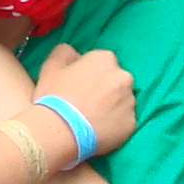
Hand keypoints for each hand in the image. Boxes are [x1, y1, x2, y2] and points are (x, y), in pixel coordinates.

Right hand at [31, 42, 136, 156]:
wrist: (60, 131)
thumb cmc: (54, 95)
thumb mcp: (51, 66)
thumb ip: (65, 52)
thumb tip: (75, 54)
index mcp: (105, 59)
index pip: (101, 61)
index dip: (89, 73)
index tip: (79, 84)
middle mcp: (123, 77)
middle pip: (115, 80)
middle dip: (105, 88)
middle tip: (86, 102)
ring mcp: (130, 101)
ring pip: (122, 100)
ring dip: (111, 105)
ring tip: (92, 118)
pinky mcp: (132, 124)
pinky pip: (123, 121)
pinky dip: (114, 124)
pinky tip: (98, 129)